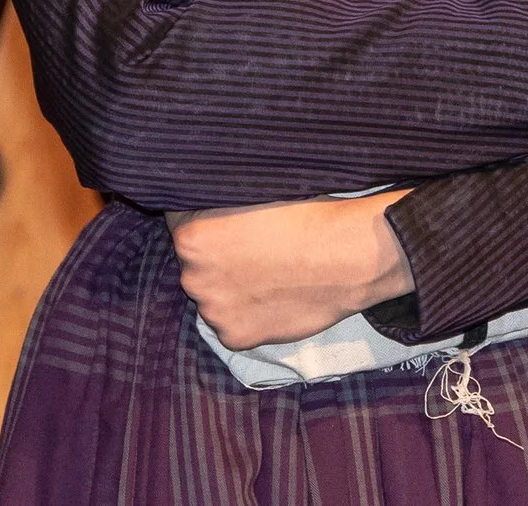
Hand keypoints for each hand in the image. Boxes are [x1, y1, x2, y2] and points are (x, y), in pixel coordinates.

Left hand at [168, 191, 413, 349]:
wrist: (348, 256)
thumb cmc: (306, 214)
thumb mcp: (254, 190)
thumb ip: (219, 201)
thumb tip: (206, 200)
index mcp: (192, 237)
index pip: (180, 222)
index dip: (204, 219)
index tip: (227, 220)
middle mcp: (193, 277)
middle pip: (195, 263)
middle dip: (216, 255)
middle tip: (253, 247)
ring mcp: (214, 312)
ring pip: (213, 294)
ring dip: (230, 285)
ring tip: (269, 272)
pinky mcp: (236, 337)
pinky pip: (233, 321)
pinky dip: (248, 311)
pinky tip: (274, 295)